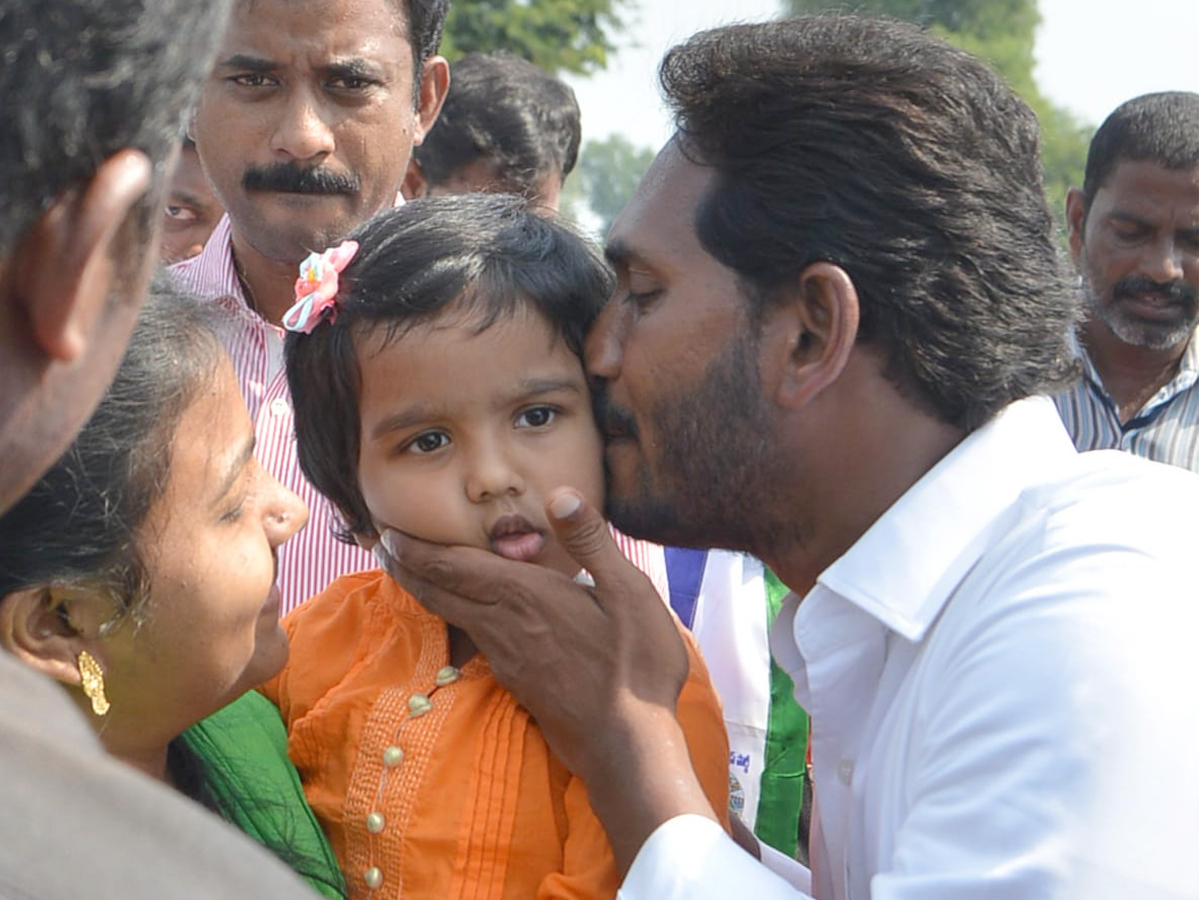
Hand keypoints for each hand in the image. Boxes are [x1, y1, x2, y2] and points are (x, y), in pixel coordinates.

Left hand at [375, 488, 718, 869]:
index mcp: (525, 594)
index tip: (387, 533)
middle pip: (440, 591)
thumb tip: (560, 494)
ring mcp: (505, 657)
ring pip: (451, 615)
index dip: (417, 549)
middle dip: (407, 566)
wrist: (628, 746)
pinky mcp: (514, 680)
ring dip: (425, 590)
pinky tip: (462, 615)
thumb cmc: (635, 666)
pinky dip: (452, 615)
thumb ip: (591, 541)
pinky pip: (471, 637)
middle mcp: (503, 624)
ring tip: (409, 573)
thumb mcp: (629, 592)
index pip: (455, 566)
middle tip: (381, 547)